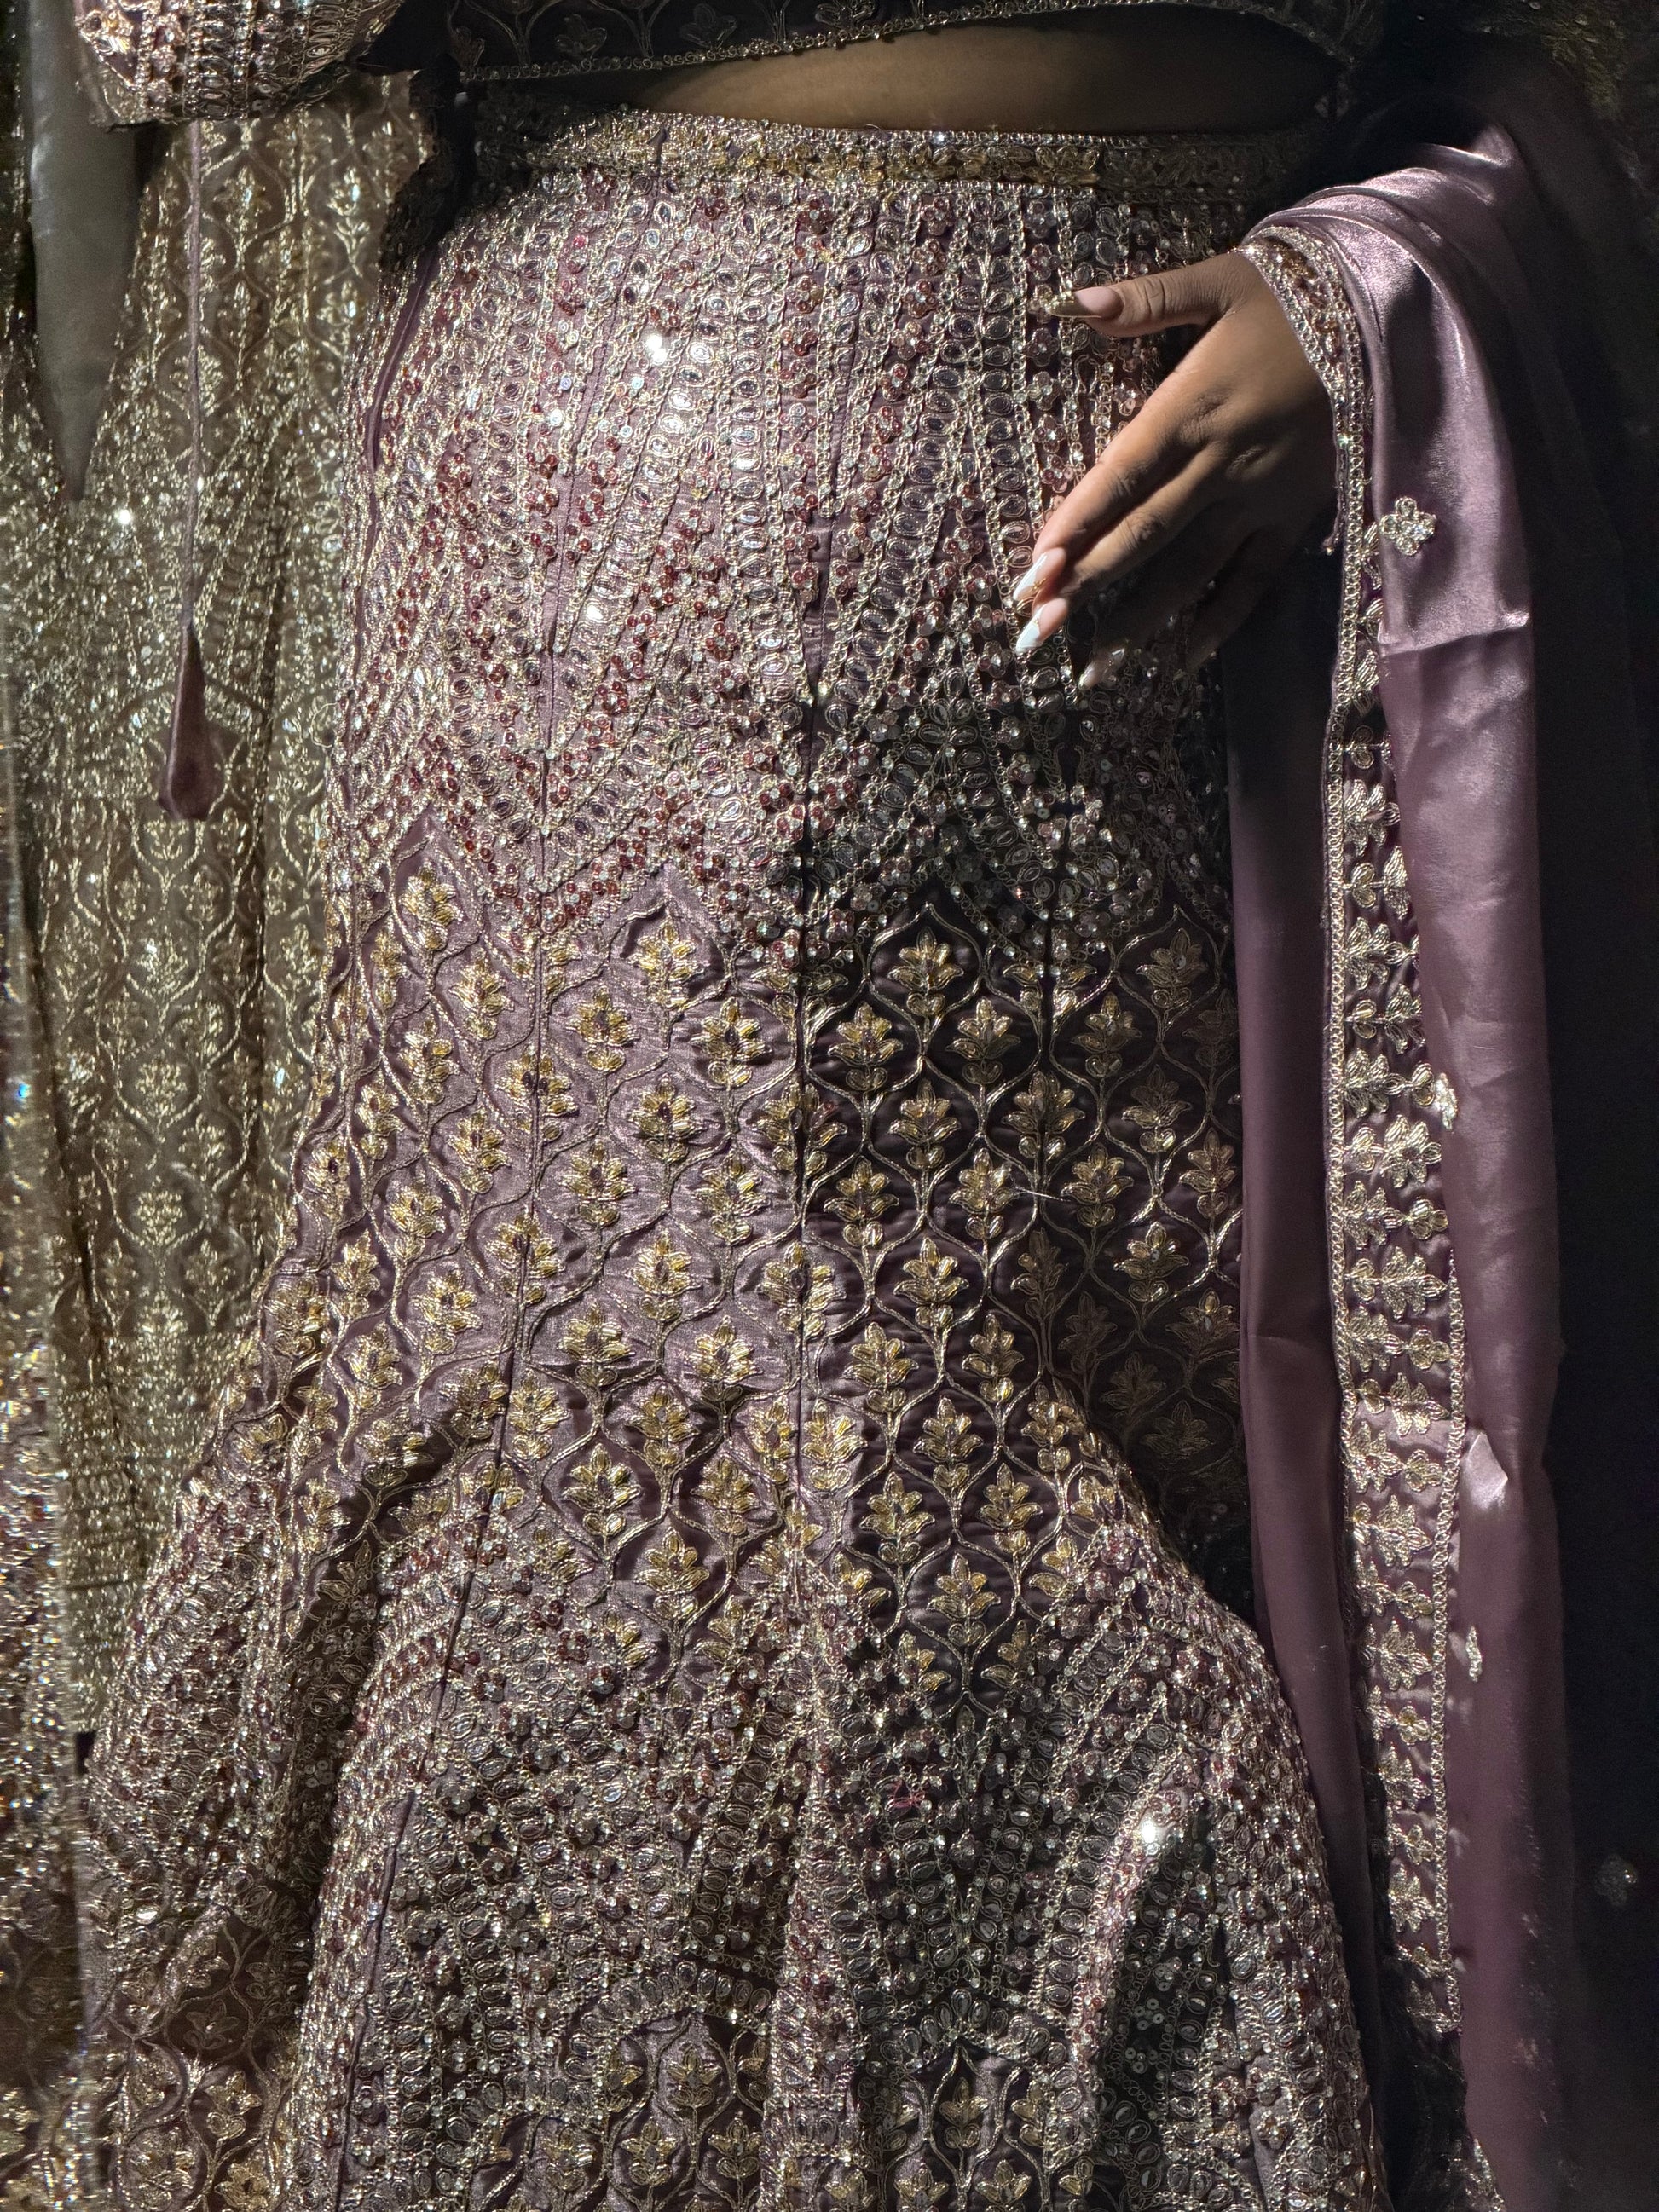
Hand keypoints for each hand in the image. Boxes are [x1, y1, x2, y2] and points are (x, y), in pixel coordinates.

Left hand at [1011, 251, 1333, 678]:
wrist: (1389, 319)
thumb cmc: (1297, 296)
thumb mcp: (1222, 281)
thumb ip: (1148, 299)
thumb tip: (1075, 301)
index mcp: (1194, 405)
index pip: (1121, 473)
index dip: (1077, 521)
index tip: (1035, 567)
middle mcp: (1222, 462)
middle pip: (1144, 532)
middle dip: (1090, 582)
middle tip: (1039, 628)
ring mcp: (1261, 496)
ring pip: (1191, 568)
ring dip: (1143, 618)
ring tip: (1098, 663)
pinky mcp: (1297, 514)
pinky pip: (1256, 577)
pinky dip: (1222, 618)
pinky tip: (1185, 656)